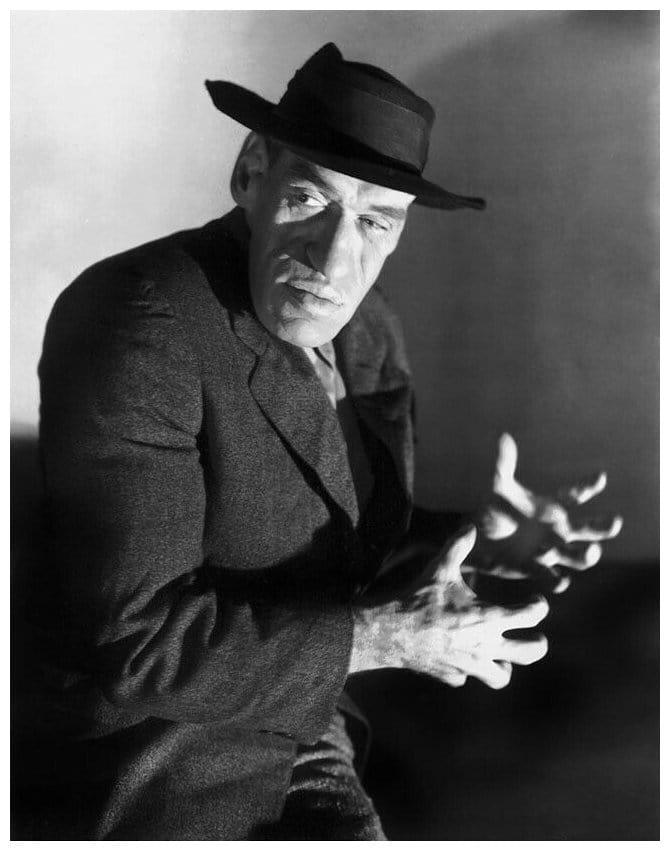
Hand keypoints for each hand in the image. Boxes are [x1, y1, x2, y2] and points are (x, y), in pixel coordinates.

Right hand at [349, 527, 548, 688]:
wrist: (393, 630)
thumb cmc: (420, 597)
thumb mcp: (440, 568)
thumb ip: (458, 546)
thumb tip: (470, 525)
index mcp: (490, 617)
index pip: (533, 616)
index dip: (539, 607)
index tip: (535, 602)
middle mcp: (486, 645)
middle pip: (531, 653)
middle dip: (537, 645)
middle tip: (535, 637)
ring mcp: (471, 665)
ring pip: (502, 676)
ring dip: (504, 664)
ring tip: (499, 653)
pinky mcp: (453, 675)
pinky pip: (468, 677)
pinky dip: (468, 669)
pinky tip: (460, 657)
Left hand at [470, 434, 622, 593]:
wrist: (479, 539)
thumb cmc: (495, 509)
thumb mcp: (499, 487)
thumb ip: (504, 465)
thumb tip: (504, 437)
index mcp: (553, 506)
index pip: (576, 495)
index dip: (588, 486)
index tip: (600, 476)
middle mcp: (558, 529)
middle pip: (589, 528)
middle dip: (603, 526)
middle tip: (614, 521)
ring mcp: (551, 551)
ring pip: (578, 556)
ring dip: (587, 555)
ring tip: (591, 552)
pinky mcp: (537, 569)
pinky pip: (552, 577)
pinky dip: (556, 579)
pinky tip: (559, 580)